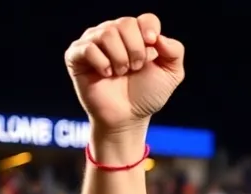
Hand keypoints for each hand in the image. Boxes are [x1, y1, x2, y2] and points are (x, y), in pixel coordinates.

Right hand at [64, 14, 184, 133]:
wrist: (128, 117)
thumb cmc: (146, 95)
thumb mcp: (171, 75)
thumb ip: (174, 51)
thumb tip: (158, 37)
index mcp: (136, 34)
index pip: (146, 19)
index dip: (150, 32)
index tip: (152, 52)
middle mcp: (114, 33)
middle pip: (125, 24)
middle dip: (136, 51)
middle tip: (135, 68)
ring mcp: (93, 42)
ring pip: (107, 33)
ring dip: (120, 59)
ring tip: (120, 73)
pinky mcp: (76, 55)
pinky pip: (88, 47)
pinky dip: (102, 64)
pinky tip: (106, 75)